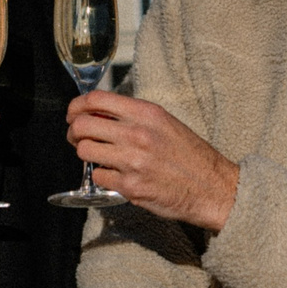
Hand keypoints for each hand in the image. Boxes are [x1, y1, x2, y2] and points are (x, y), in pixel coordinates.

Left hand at [66, 93, 239, 230]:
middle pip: (82, 125)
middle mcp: (138, 134)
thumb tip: (99, 115)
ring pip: (84, 151)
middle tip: (78, 137)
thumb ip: (133, 117)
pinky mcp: (131, 186)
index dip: (77, 105)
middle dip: (74, 131)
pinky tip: (116, 175)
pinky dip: (103, 176)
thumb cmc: (190, 155)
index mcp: (147, 113)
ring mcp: (133, 161)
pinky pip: (99, 177)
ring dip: (85, 154)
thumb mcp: (165, 123)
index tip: (74, 113)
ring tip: (97, 156)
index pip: (96, 100)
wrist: (213, 187)